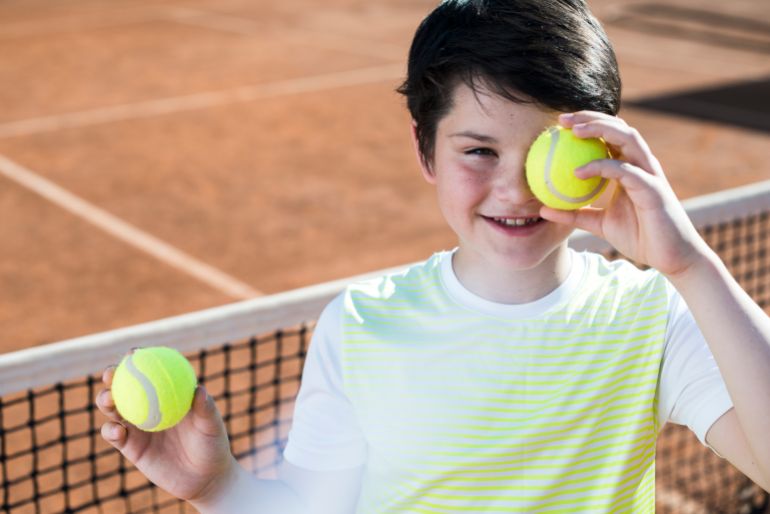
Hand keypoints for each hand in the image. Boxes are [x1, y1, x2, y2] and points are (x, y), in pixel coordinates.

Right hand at [96, 356, 236, 504]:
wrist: (205, 477)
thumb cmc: (213, 445)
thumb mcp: (212, 426)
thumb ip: (205, 408)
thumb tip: (199, 389)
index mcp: (168, 394)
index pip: (151, 371)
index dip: (139, 359)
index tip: (134, 352)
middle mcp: (149, 406)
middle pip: (124, 386)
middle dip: (111, 375)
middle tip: (111, 373)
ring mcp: (137, 426)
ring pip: (114, 409)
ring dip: (105, 400)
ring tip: (109, 399)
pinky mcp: (131, 447)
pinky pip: (115, 436)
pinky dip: (111, 431)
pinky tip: (117, 430)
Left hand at [541, 111, 711, 277]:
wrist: (670, 257)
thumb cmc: (639, 237)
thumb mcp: (599, 224)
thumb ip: (574, 214)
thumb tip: (543, 210)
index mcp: (630, 168)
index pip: (609, 136)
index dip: (586, 124)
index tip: (558, 124)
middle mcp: (642, 165)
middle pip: (618, 128)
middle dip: (590, 117)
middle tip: (561, 120)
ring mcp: (650, 174)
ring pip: (627, 139)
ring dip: (600, 130)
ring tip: (573, 131)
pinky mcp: (654, 189)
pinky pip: (625, 172)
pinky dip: (602, 167)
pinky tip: (578, 171)